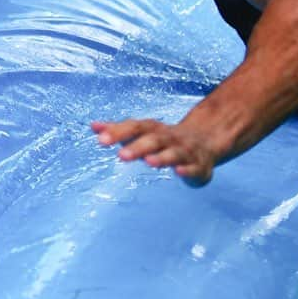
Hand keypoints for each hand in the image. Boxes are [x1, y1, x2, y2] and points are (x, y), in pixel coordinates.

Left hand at [91, 118, 217, 186]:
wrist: (204, 141)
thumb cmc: (164, 138)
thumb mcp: (142, 131)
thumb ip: (118, 130)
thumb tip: (93, 126)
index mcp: (153, 129)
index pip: (135, 126)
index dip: (118, 132)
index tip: (100, 140)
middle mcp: (168, 137)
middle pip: (153, 139)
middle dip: (138, 147)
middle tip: (120, 156)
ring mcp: (184, 150)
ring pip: (173, 152)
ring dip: (161, 157)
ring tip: (148, 162)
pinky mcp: (198, 165)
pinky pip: (193, 167)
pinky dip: (186, 170)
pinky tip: (179, 172)